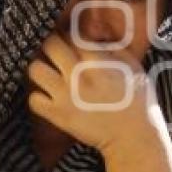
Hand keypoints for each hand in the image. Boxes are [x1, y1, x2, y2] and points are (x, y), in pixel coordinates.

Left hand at [28, 34, 171, 171]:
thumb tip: (96, 36)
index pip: (73, 36)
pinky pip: (34, 99)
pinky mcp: (57, 114)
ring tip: (50, 72)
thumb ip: (114, 48)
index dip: (72, 37)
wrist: (133, 135)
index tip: (73, 42)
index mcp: (98, 61)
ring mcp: (65, 95)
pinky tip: (51, 97)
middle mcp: (78, 74)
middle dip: (53, 45)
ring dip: (42, 68)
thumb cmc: (138, 100)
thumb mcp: (134, 67)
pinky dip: (40, 97)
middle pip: (50, 46)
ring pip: (35, 69)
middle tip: (58, 52)